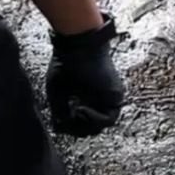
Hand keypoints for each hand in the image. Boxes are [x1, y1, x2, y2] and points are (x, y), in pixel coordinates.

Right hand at [46, 13, 125, 136]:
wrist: (78, 46)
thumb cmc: (66, 64)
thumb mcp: (59, 93)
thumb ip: (61, 113)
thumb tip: (61, 128)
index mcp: (90, 98)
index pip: (84, 124)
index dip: (71, 128)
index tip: (62, 120)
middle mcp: (103, 99)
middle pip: (93, 128)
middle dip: (77, 128)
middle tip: (67, 118)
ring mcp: (111, 98)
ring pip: (101, 125)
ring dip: (85, 124)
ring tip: (75, 111)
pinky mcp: (116, 95)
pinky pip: (109, 118)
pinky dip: (94, 119)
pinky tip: (81, 108)